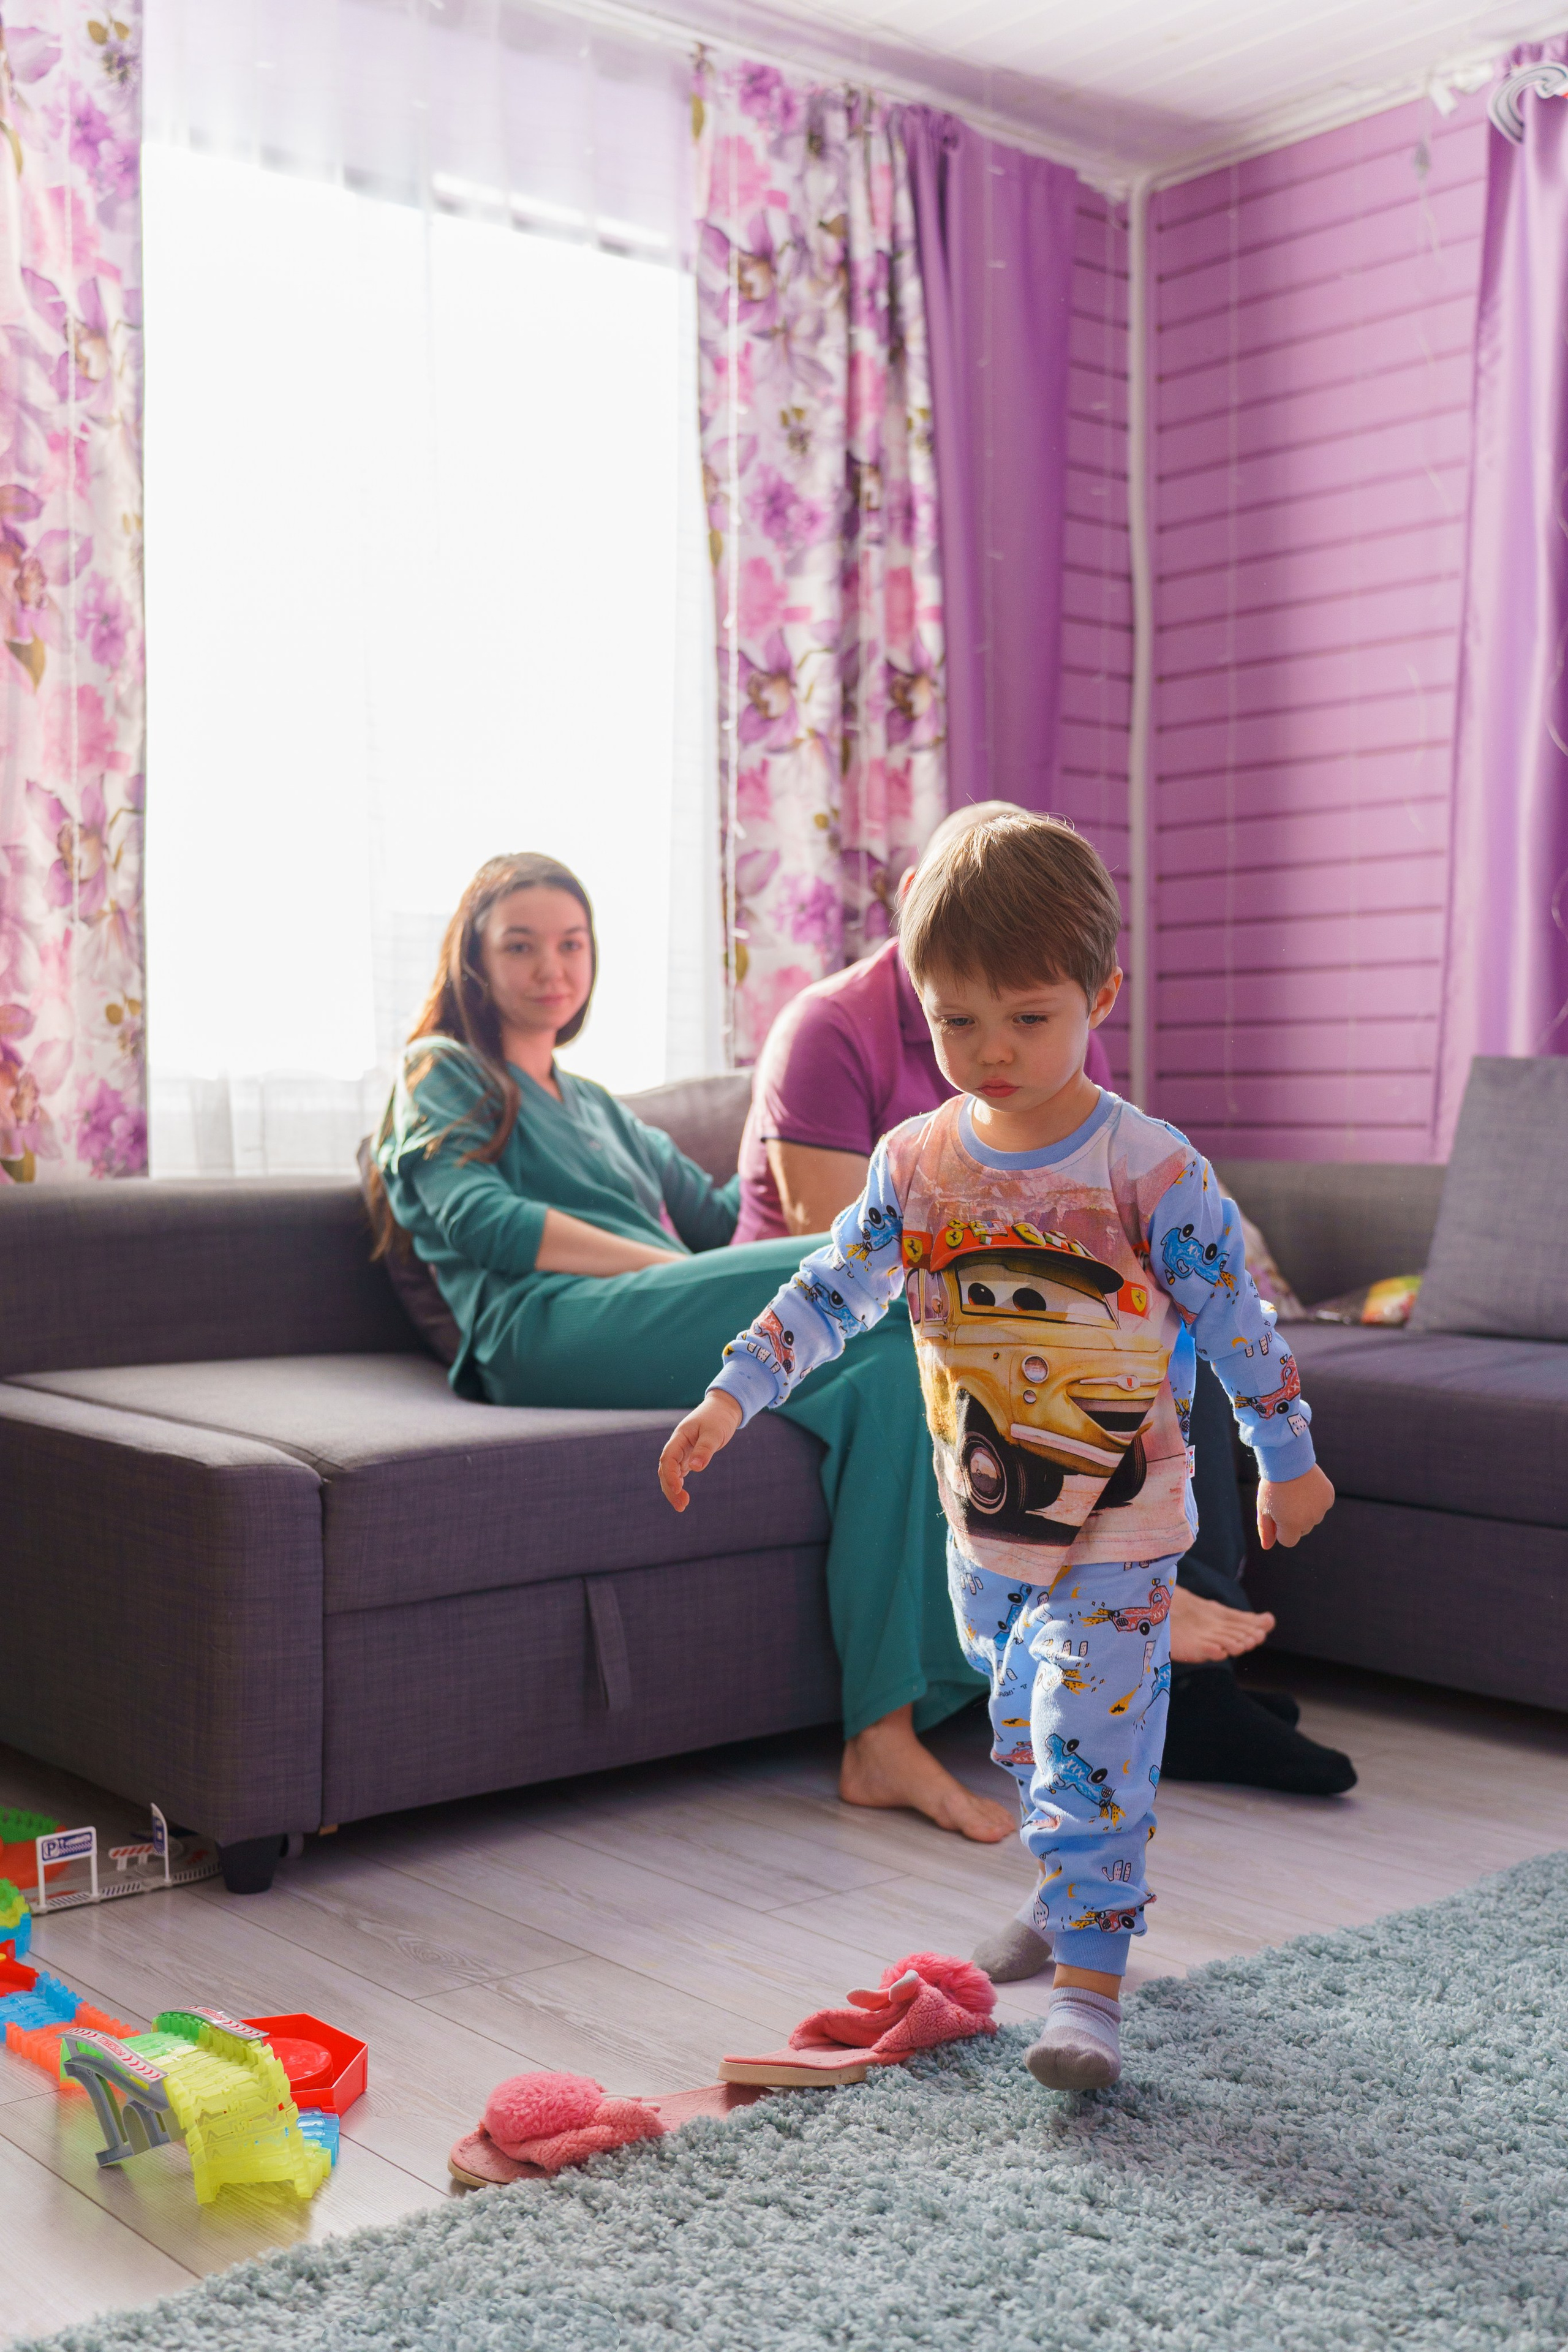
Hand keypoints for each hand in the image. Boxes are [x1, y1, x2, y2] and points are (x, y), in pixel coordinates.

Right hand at [658, 1390, 742, 1510]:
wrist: (723, 1409)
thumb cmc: (718, 1418)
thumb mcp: (714, 1432)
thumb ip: (705, 1449)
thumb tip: (695, 1468)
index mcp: (679, 1437)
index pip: (667, 1458)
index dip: (670, 1475)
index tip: (679, 1489)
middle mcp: (677, 1445)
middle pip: (665, 1470)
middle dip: (670, 1488)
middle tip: (682, 1506)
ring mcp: (681, 1451)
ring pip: (670, 1473)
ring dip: (673, 1489)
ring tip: (682, 1505)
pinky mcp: (688, 1456)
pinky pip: (678, 1472)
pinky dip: (678, 1484)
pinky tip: (683, 1496)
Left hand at [1258, 1462, 1334, 1549]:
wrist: (1287, 1460)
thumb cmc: (1273, 1486)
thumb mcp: (1264, 1508)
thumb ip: (1266, 1530)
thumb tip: (1267, 1547)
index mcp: (1292, 1526)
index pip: (1288, 1541)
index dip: (1280, 1528)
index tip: (1276, 1514)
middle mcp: (1310, 1521)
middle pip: (1302, 1530)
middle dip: (1294, 1520)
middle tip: (1286, 1500)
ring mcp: (1321, 1509)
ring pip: (1313, 1518)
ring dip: (1306, 1510)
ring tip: (1296, 1492)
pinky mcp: (1329, 1497)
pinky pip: (1322, 1505)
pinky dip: (1316, 1499)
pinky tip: (1307, 1487)